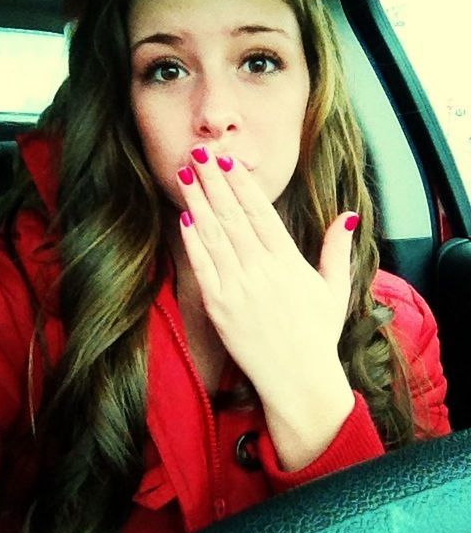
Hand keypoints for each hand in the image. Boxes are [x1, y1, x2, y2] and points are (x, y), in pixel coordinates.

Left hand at [176, 145, 357, 406]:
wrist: (298, 380)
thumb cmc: (318, 334)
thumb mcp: (335, 289)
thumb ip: (336, 249)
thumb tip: (348, 216)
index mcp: (288, 261)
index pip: (260, 211)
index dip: (241, 183)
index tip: (227, 160)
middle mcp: (260, 269)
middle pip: (232, 215)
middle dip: (214, 181)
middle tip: (199, 152)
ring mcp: (237, 288)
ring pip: (214, 235)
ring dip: (199, 202)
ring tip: (186, 174)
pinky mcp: (219, 307)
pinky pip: (202, 268)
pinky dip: (193, 242)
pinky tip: (185, 218)